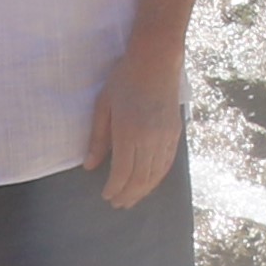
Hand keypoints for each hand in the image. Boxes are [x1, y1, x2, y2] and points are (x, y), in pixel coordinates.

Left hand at [90, 62, 186, 208]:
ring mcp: (165, 137)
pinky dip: (157, 177)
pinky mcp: (175, 133)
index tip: (106, 196)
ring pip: (156, 174)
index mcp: (129, 133)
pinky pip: (167, 163)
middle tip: (118, 204)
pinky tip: (149, 182)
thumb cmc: (124, 79)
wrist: (157, 60)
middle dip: (128, 195)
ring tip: (132, 199)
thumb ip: (98, 139)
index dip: (114, 188)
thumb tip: (90, 166)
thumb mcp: (103, 106)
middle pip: (141, 178)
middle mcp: (150, 139)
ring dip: (143, 190)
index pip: (123, 172)